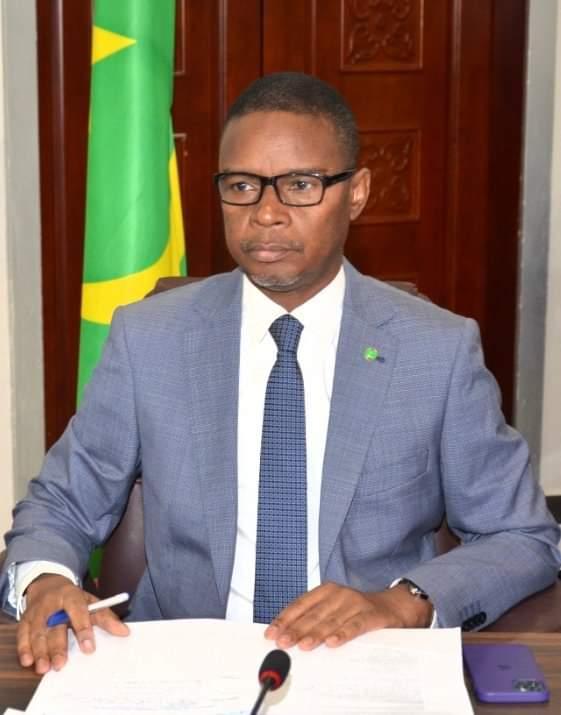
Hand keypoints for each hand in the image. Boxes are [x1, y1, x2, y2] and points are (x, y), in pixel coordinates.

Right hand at [17, 574, 128, 673]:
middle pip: (54, 625)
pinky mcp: (25, 620)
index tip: (89, 648)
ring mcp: (36, 612)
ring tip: (44, 668)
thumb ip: (106, 618)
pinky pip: (22, 634)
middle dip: (57, 646)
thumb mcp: (90, 602)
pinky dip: (24, 648)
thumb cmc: (73, 599)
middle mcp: (52, 603)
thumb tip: (124, 632)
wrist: (48, 585)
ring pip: (37, 632)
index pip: (78, 611)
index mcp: (71, 595)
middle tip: (61, 664)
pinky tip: (28, 661)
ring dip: (40, 651)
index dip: (83, 629)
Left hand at [264, 582, 432, 649]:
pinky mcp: (371, 615)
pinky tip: (332, 643)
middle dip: (296, 629)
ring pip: (331, 620)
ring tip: (303, 645)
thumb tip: (286, 633)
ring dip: (315, 634)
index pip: (300, 604)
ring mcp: (355, 603)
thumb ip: (313, 617)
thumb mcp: (332, 608)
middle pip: (313, 614)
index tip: (272, 633)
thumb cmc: (356, 610)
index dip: (285, 619)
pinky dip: (343, 634)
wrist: (392, 606)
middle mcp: (339, 594)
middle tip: (283, 642)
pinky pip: (355, 626)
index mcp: (326, 590)